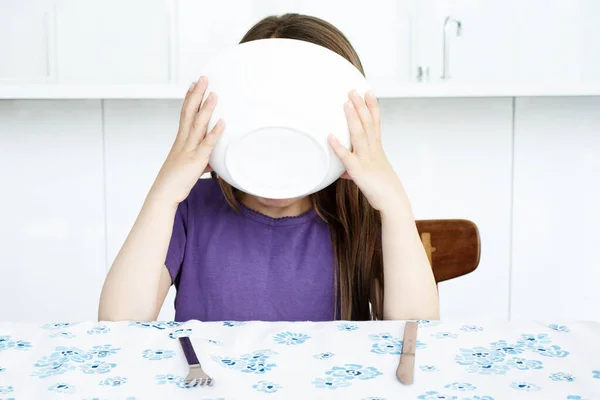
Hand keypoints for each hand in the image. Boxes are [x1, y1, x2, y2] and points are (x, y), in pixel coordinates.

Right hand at [151, 76, 224, 205]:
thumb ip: (202, 160)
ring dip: (206, 108)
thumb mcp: (190, 167)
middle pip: (189, 112)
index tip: (194, 84)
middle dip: (197, 95)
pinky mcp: (195, 161)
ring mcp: (189, 150)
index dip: (189, 98)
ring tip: (214, 94)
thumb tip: (211, 160)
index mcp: (180, 141)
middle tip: (203, 79)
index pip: (184, 114)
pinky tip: (222, 122)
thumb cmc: (175, 181)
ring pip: (198, 125)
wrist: (164, 194)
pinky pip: (206, 144)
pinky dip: (214, 132)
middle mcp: (183, 141)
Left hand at [328, 90, 406, 212]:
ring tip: (345, 103)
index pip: (376, 123)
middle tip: (353, 90)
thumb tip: (343, 171)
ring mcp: (366, 159)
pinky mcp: (358, 171)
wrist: (393, 203)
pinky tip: (330, 136)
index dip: (372, 107)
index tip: (369, 92)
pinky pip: (346, 157)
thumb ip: (354, 170)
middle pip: (368, 123)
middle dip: (360, 105)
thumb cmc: (383, 190)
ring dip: (352, 117)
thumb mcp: (370, 176)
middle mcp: (373, 150)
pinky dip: (338, 146)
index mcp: (377, 149)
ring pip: (359, 134)